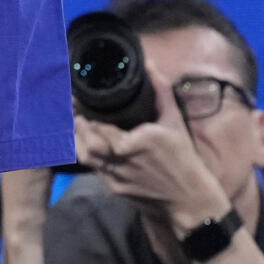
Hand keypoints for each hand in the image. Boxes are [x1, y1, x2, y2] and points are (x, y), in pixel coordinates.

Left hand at [71, 70, 227, 229]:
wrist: (189, 199)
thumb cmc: (183, 158)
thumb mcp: (175, 121)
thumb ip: (161, 91)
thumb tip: (150, 64)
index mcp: (135, 142)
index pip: (99, 128)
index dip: (85, 114)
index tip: (77, 101)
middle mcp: (122, 161)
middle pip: (87, 144)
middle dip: (78, 127)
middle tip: (74, 112)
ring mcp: (116, 177)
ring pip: (86, 158)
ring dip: (79, 141)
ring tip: (77, 127)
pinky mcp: (115, 190)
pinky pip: (95, 170)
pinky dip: (90, 156)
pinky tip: (89, 145)